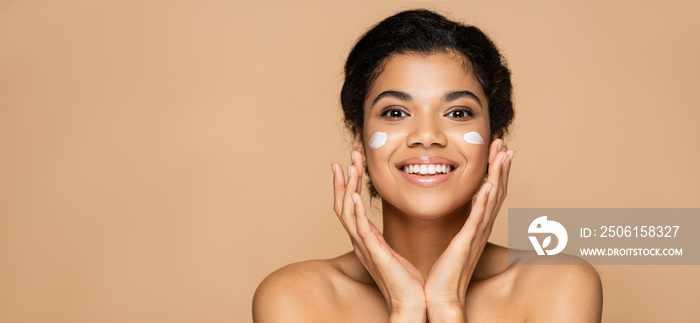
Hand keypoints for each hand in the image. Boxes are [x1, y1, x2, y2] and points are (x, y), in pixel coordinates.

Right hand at [332, 151, 425, 319]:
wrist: (412, 303)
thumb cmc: (407, 280)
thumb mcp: (393, 251)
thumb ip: (385, 237)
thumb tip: (389, 223)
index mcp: (366, 239)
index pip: (350, 206)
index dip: (349, 184)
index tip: (352, 163)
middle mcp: (360, 241)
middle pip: (343, 204)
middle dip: (345, 179)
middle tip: (348, 155)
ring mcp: (365, 247)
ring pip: (347, 212)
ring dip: (347, 187)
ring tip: (349, 166)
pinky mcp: (375, 254)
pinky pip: (361, 230)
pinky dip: (355, 211)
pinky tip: (353, 195)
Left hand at [423, 139, 513, 320]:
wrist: (439, 295)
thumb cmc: (442, 272)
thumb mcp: (452, 242)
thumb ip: (456, 226)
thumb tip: (453, 213)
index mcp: (476, 227)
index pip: (490, 194)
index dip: (495, 172)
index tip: (498, 152)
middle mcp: (480, 228)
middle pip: (497, 191)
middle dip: (501, 167)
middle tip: (504, 145)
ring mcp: (476, 234)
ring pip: (492, 199)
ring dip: (498, 175)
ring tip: (502, 155)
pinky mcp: (467, 242)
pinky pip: (478, 217)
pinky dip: (485, 199)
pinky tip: (489, 183)